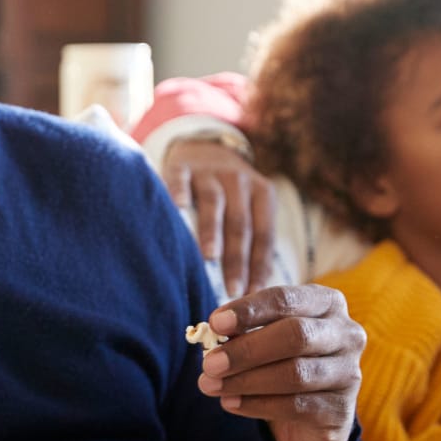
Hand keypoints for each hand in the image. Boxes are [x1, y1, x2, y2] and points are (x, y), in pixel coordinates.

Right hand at [160, 139, 274, 298]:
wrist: (203, 147)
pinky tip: (177, 209)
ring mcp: (209, 171)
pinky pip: (180, 179)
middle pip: (241, 223)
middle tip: (233, 288)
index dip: (259, 264)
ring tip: (210, 257)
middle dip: (237, 258)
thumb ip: (250, 240)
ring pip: (214, 203)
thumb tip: (252, 293)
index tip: (252, 293)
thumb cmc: (227, 194)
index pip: (263, 234)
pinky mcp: (181, 166)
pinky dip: (178, 193)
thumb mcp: (247, 208)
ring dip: (212, 231)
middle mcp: (238, 180)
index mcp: (262, 194)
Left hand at [194, 285, 362, 440]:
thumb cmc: (282, 359)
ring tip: (210, 385)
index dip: (249, 310)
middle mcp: (346, 334)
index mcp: (326, 303)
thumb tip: (214, 332)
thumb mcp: (264, 337)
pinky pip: (295, 406)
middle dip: (246, 350)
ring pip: (295, 374)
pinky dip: (256, 404)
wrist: (312, 412)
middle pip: (295, 336)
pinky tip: (230, 403)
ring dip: (245, 380)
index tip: (215, 323)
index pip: (286, 299)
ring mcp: (349, 372)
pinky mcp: (341, 409)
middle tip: (209, 363)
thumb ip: (244, 330)